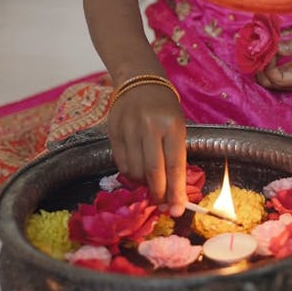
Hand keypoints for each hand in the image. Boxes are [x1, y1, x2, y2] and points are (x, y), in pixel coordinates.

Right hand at [107, 84, 186, 216]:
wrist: (139, 80)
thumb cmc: (165, 107)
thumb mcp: (178, 126)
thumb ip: (175, 155)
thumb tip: (172, 191)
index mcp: (172, 125)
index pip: (174, 165)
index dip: (175, 191)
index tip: (177, 210)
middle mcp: (149, 127)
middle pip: (153, 172)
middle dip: (159, 194)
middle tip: (162, 205)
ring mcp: (129, 129)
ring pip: (135, 171)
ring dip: (144, 183)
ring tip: (150, 180)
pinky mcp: (113, 131)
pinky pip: (121, 163)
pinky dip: (131, 173)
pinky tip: (137, 170)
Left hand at [256, 37, 291, 91]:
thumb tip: (274, 46)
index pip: (276, 79)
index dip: (268, 65)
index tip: (269, 50)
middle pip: (268, 83)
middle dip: (261, 68)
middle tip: (260, 51)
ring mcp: (290, 82)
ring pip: (268, 81)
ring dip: (262, 68)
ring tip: (262, 52)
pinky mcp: (287, 76)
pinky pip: (272, 76)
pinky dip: (266, 66)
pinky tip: (267, 54)